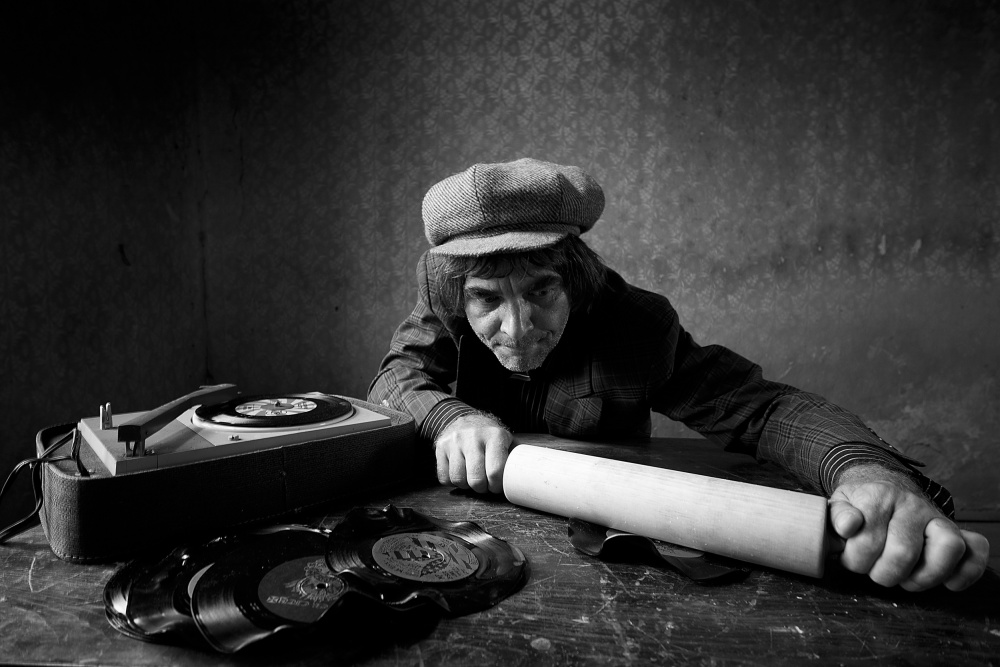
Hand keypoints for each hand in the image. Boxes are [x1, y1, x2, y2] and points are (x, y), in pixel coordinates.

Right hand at [434, 413, 512, 493]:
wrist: (465, 418)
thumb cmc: (490, 435)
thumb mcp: (506, 439)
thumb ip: (516, 455)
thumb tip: (534, 473)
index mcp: (495, 435)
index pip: (495, 471)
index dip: (496, 486)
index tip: (496, 487)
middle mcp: (473, 436)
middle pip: (476, 479)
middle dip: (482, 488)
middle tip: (485, 485)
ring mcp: (454, 441)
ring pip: (458, 479)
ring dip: (466, 486)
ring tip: (472, 479)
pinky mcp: (440, 447)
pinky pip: (444, 477)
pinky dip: (452, 482)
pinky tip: (460, 474)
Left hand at [828, 465, 989, 590]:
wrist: (883, 486)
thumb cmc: (859, 505)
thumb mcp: (839, 504)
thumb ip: (836, 516)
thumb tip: (848, 527)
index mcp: (879, 496)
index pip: (867, 541)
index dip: (853, 560)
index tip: (849, 557)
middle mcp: (912, 505)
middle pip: (904, 553)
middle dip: (883, 574)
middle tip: (874, 569)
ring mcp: (937, 517)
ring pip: (947, 550)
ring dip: (922, 577)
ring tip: (905, 577)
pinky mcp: (956, 531)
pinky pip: (976, 551)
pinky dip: (965, 573)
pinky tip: (946, 583)